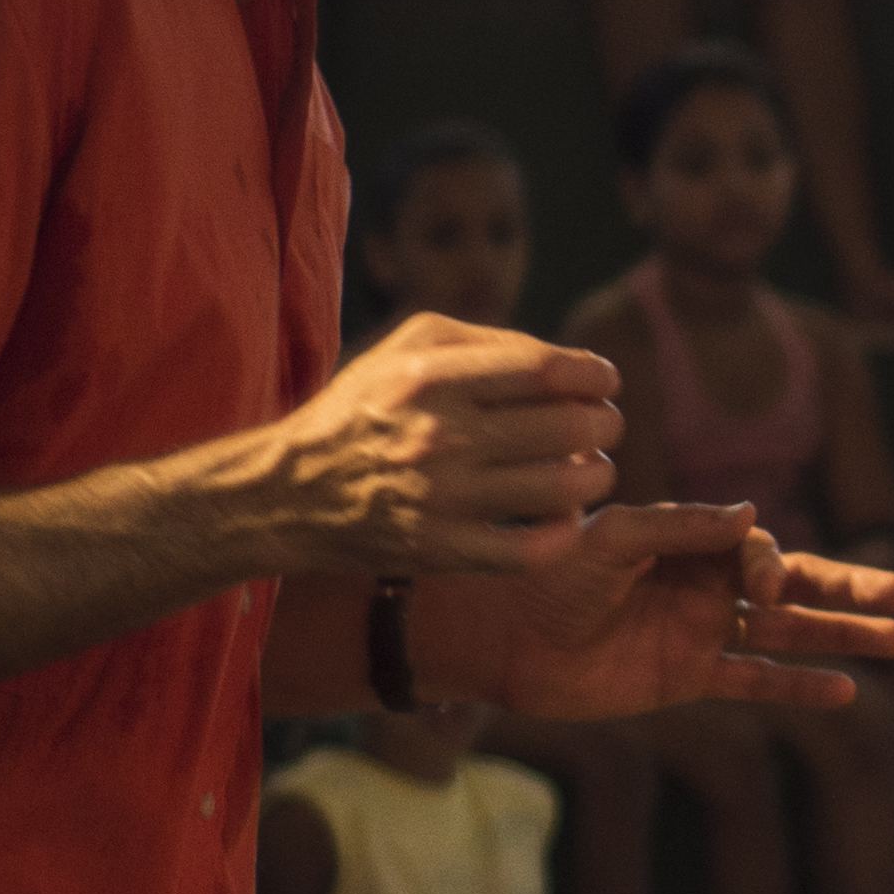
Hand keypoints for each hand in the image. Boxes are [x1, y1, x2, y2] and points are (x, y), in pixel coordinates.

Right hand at [234, 320, 625, 576]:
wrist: (288, 492)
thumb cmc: (361, 410)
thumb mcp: (406, 349)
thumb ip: (487, 342)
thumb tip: (566, 362)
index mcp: (430, 379)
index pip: (546, 370)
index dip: (595, 375)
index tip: (605, 382)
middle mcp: (438, 437)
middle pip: (569, 428)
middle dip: (605, 424)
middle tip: (603, 426)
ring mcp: (441, 500)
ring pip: (563, 488)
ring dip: (596, 475)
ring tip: (590, 468)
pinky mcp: (440, 551)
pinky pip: (534, 550)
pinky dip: (567, 532)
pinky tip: (567, 516)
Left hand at [456, 509, 893, 721]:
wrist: (499, 638)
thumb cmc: (545, 577)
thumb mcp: (608, 540)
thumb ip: (678, 528)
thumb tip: (751, 514)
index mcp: (689, 543)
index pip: (755, 548)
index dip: (767, 565)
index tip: (757, 588)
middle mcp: (705, 584)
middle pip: (793, 584)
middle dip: (846, 588)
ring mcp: (701, 632)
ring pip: (787, 632)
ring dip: (840, 635)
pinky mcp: (688, 678)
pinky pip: (755, 681)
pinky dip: (798, 686)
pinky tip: (844, 691)